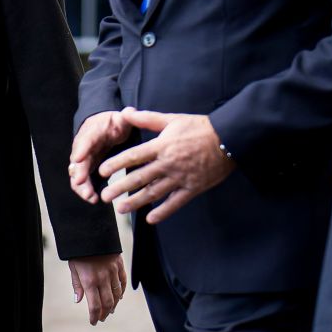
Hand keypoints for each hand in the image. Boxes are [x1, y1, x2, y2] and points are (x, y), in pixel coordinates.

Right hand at [69, 111, 128, 202]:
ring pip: (77, 173)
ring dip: (81, 186)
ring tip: (90, 197)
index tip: (78, 160)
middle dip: (80, 174)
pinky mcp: (87, 168)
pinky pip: (82, 180)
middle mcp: (83, 146)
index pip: (85, 140)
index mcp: (93, 132)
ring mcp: (83, 158)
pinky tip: (93, 198)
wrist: (105, 125)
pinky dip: (85, 189)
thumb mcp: (121, 118)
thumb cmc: (113, 123)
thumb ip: (126, 117)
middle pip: (78, 161)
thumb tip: (129, 112)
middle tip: (84, 186)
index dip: (80, 150)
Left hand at [69, 254, 126, 324]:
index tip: (93, 322)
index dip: (94, 316)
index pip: (94, 305)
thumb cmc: (79, 251)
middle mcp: (102, 278)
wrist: (90, 231)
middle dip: (104, 313)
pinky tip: (119, 297)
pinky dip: (122, 291)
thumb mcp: (73, 267)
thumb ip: (76, 284)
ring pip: (117, 294)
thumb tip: (78, 301)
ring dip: (113, 304)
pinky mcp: (119, 265)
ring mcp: (112, 272)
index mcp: (89, 280)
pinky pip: (123, 282)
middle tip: (101, 318)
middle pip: (107, 302)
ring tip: (110, 310)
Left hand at [97, 108, 234, 223]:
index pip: (133, 156)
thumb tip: (126, 112)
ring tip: (121, 209)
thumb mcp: (171, 119)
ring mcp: (180, 178)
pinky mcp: (192, 188)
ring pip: (154, 193)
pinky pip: (175, 203)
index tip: (102, 171)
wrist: (228, 139)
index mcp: (161, 146)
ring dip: (136, 202)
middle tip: (104, 196)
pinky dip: (163, 212)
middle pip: (139, 178)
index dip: (116, 164)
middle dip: (120, 188)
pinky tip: (150, 219)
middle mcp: (168, 163)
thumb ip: (147, 118)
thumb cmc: (199, 128)